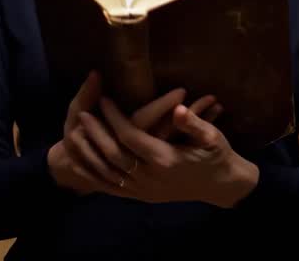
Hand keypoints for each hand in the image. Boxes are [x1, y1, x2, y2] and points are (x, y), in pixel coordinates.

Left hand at [46, 72, 220, 194]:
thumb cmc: (217, 156)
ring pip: (109, 173)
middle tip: (82, 113)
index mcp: (166, 160)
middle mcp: (151, 177)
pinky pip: (113, 188)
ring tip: (76, 133)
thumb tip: (178, 108)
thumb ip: (194, 122)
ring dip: (90, 153)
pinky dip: (96, 175)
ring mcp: (145, 190)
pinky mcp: (143, 197)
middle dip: (96, 133)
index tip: (104, 99)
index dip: (115, 117)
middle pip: (113, 155)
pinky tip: (85, 162)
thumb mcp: (213, 136)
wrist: (222, 186)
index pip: (131, 136)